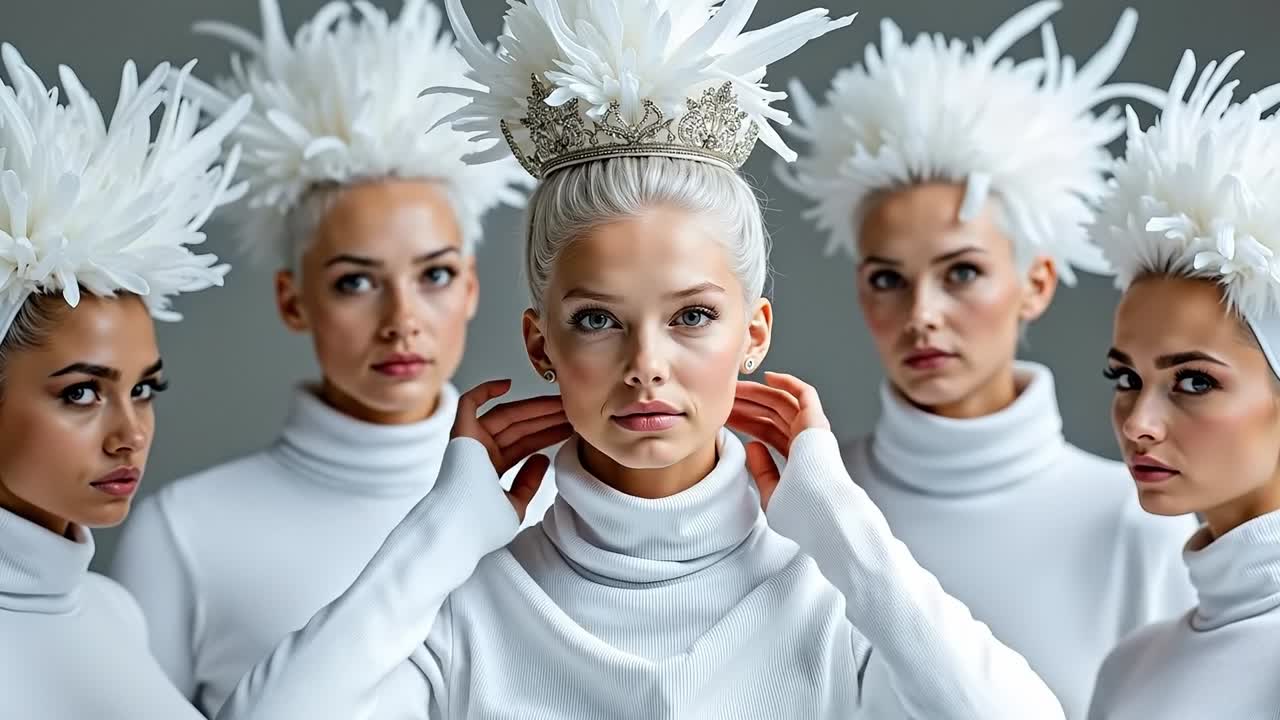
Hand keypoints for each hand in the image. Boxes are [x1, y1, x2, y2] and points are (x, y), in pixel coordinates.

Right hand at [453, 379, 573, 520]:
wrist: (461, 529)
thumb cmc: (481, 526)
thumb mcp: (515, 505)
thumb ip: (528, 482)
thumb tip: (543, 459)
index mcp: (493, 468)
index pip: (526, 444)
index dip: (548, 433)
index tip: (572, 426)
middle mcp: (482, 451)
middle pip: (520, 427)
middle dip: (547, 418)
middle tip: (572, 409)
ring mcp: (471, 441)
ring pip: (505, 415)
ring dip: (533, 407)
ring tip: (561, 402)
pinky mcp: (460, 434)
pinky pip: (469, 404)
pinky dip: (485, 391)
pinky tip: (508, 384)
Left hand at [726, 372, 830, 508]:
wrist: (820, 512)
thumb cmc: (800, 512)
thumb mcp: (771, 491)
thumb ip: (762, 469)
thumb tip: (751, 444)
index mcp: (796, 457)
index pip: (767, 431)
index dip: (745, 420)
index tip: (724, 415)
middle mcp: (805, 441)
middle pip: (771, 414)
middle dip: (746, 404)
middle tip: (724, 396)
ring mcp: (812, 431)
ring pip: (782, 403)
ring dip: (758, 393)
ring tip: (735, 387)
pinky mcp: (818, 423)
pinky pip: (805, 394)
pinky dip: (789, 383)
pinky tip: (767, 377)